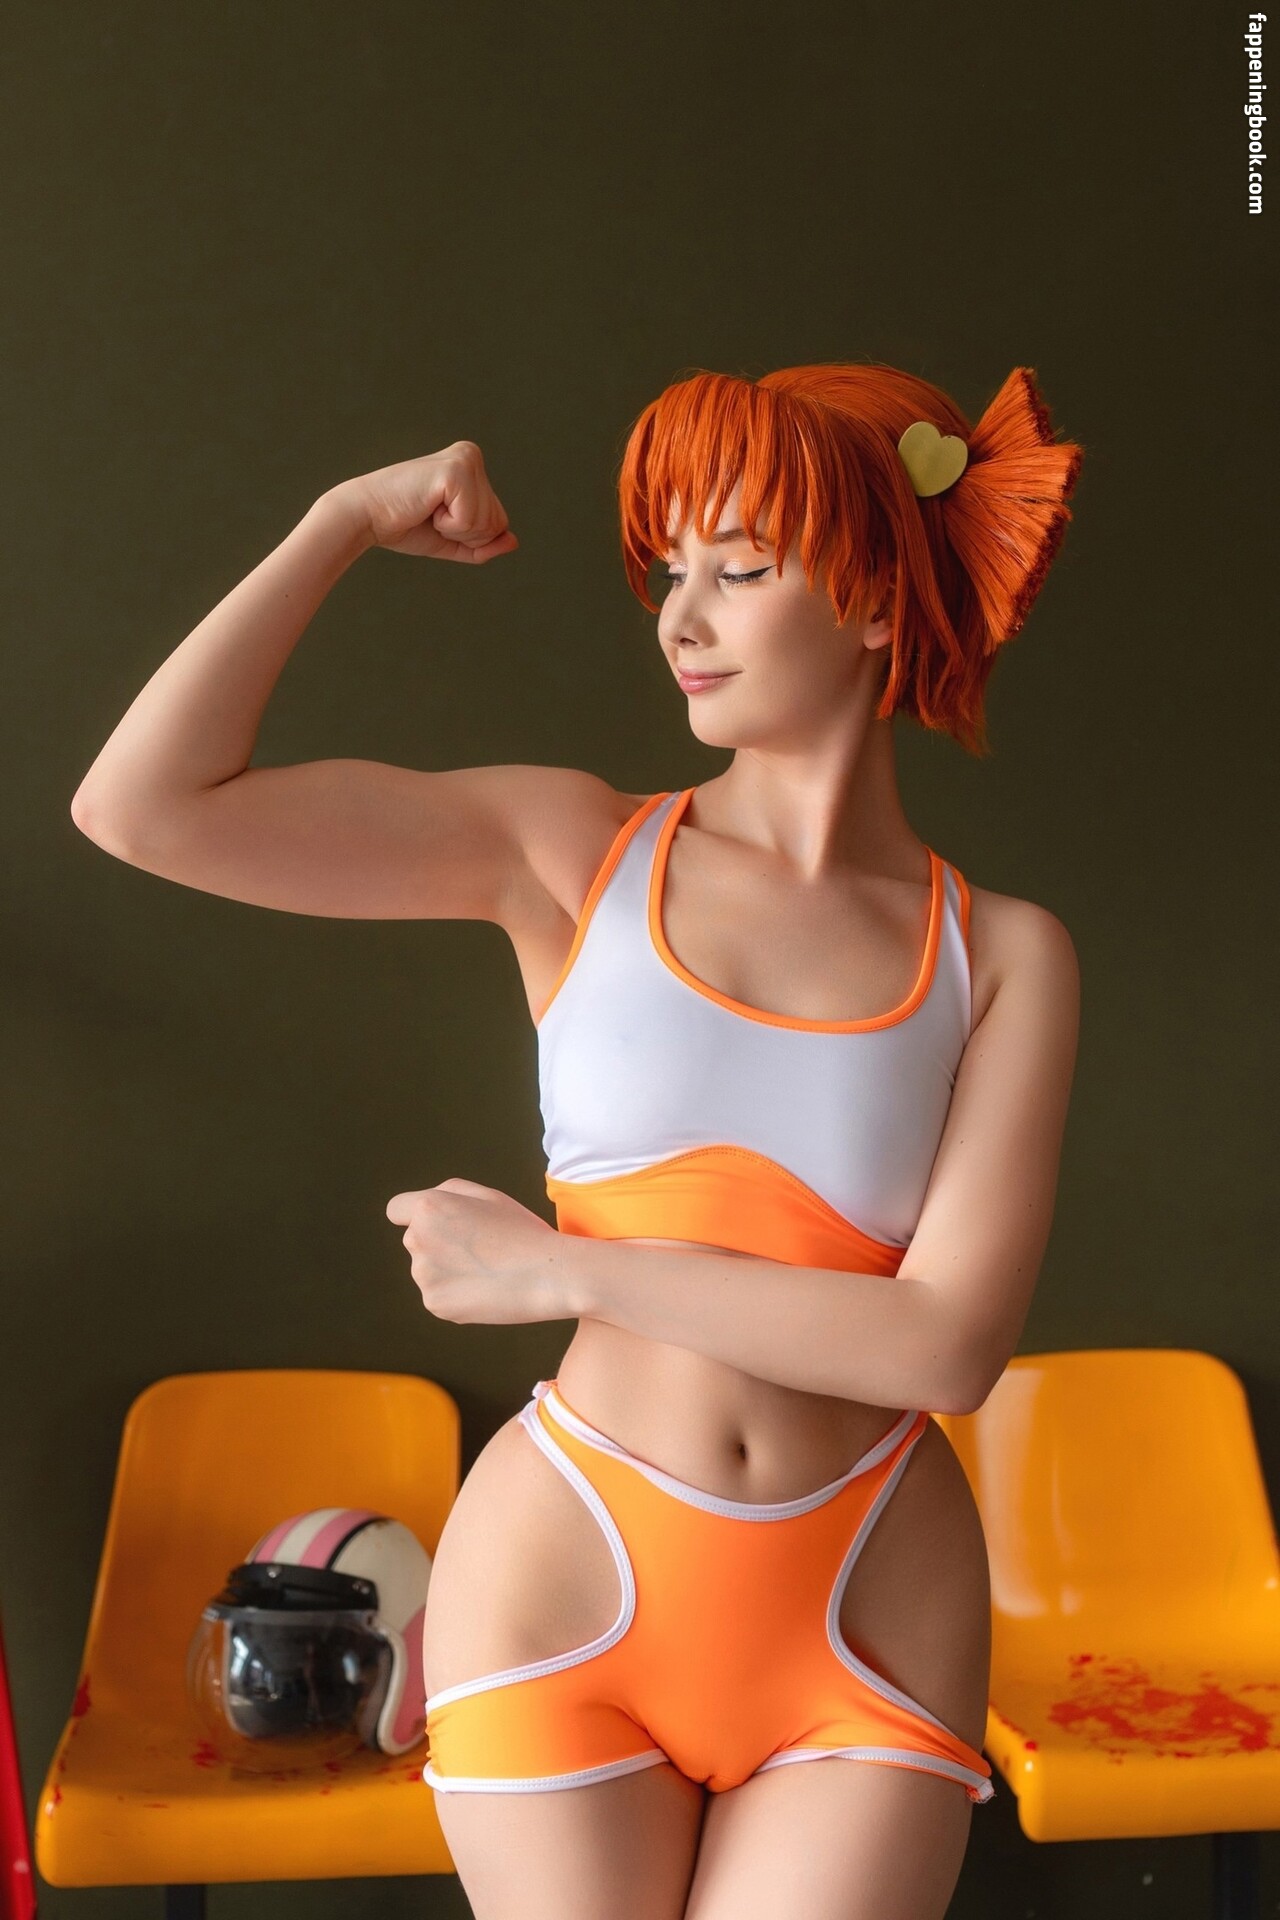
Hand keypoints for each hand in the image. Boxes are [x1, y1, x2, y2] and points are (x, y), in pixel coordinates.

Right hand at [334, 442, 518, 561]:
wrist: (368, 518)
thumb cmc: (405, 526)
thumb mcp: (453, 541)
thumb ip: (485, 544)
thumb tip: (513, 541)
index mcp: (472, 466)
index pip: (499, 521)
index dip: (469, 535)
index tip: (436, 517)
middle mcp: (472, 456)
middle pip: (498, 522)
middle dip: (465, 534)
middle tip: (431, 515)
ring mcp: (465, 460)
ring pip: (488, 523)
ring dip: (455, 530)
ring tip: (428, 510)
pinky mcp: (456, 471)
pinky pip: (472, 520)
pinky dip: (449, 526)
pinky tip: (427, 507)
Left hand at [384, 1176, 573, 1325]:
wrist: (547, 1275)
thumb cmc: (522, 1230)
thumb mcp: (488, 1195)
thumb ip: (449, 1193)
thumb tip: (423, 1208)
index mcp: (429, 1208)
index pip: (396, 1209)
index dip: (415, 1215)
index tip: (435, 1224)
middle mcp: (418, 1240)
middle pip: (416, 1240)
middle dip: (439, 1242)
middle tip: (480, 1247)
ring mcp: (424, 1276)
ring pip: (427, 1269)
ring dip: (447, 1269)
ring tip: (486, 1270)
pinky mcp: (435, 1304)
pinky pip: (439, 1295)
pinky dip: (456, 1294)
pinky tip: (484, 1289)